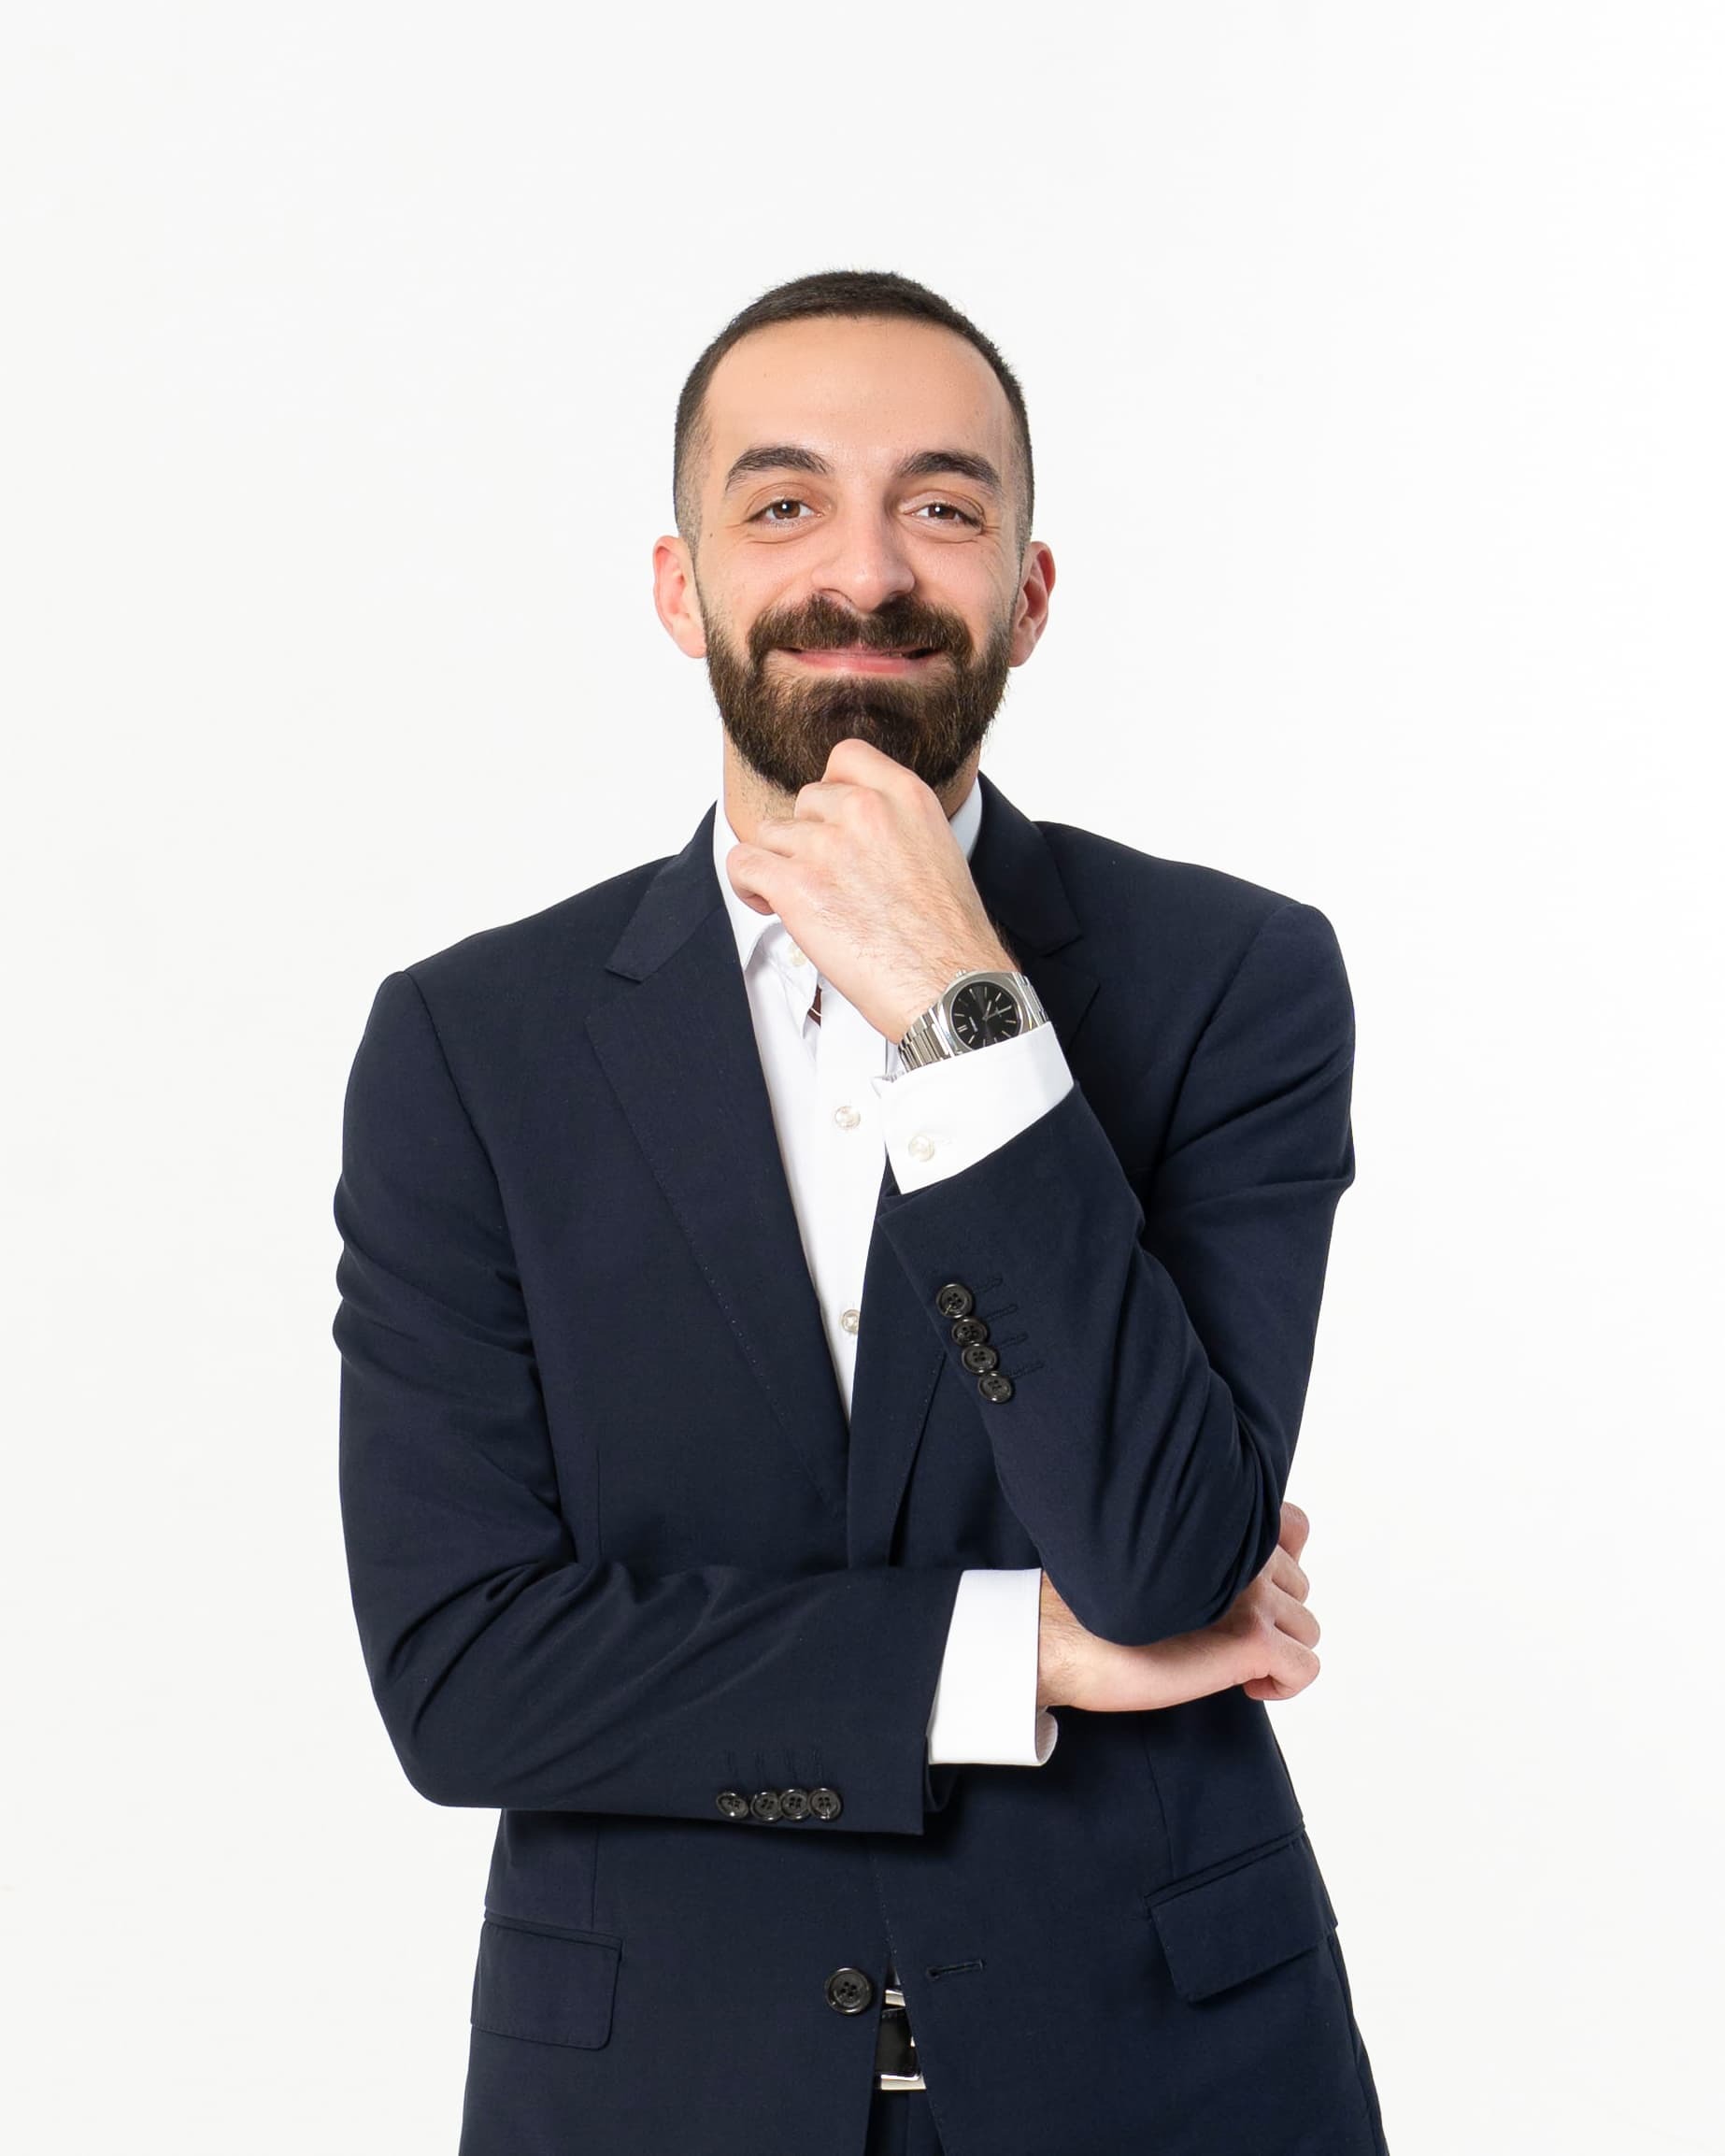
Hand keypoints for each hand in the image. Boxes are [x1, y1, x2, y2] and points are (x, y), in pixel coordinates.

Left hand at [723, 737, 1014, 1041]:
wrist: (950, 986)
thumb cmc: (950, 940)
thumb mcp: (940, 853)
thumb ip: (897, 827)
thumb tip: (863, 837)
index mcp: (906, 797)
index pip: (846, 757)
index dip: (831, 791)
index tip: (832, 821)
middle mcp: (865, 810)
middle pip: (804, 801)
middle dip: (808, 838)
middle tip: (825, 878)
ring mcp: (827, 845)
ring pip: (771, 834)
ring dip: (780, 865)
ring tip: (801, 899)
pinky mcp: (795, 885)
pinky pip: (744, 863)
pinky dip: (748, 885)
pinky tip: (769, 904)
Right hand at [1037, 1502, 1321, 1711]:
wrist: (1064, 1639)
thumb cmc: (1098, 1607)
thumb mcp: (1158, 1563)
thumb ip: (1205, 1551)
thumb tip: (1248, 1577)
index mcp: (1218, 1526)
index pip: (1293, 1526)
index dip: (1276, 1567)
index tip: (1242, 1595)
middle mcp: (1243, 1552)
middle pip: (1299, 1587)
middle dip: (1271, 1616)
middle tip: (1226, 1636)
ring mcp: (1251, 1595)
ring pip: (1305, 1630)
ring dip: (1275, 1651)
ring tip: (1232, 1663)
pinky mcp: (1251, 1640)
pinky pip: (1303, 1668)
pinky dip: (1282, 1684)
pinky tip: (1245, 1686)